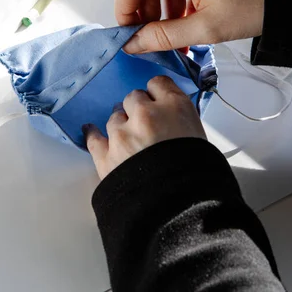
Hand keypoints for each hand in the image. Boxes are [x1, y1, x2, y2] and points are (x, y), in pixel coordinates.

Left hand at [83, 76, 206, 179]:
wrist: (178, 207)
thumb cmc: (197, 174)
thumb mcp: (201, 137)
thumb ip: (182, 120)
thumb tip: (171, 118)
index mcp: (174, 107)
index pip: (158, 84)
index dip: (157, 94)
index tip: (158, 102)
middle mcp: (145, 114)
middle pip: (134, 98)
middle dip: (138, 109)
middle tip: (146, 125)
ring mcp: (122, 134)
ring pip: (115, 117)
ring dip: (121, 125)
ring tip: (129, 139)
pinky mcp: (106, 156)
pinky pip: (94, 138)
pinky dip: (93, 135)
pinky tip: (91, 131)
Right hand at [116, 0, 269, 53]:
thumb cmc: (258, 2)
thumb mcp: (205, 27)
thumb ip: (162, 36)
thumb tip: (134, 42)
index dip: (124, 10)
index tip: (130, 32)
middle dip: (147, 10)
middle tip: (156, 37)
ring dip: (164, 4)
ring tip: (178, 31)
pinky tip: (190, 14)